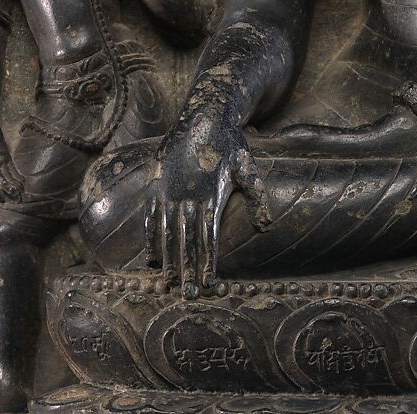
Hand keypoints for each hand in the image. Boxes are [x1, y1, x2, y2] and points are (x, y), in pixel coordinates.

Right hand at [143, 109, 270, 297]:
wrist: (202, 115)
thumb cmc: (231, 145)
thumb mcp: (248, 168)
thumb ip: (257, 197)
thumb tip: (265, 227)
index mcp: (211, 196)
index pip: (209, 239)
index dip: (208, 263)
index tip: (210, 285)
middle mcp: (188, 196)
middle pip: (187, 242)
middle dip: (188, 270)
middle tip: (189, 295)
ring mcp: (169, 190)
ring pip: (167, 233)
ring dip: (168, 261)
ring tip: (170, 283)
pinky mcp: (156, 184)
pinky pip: (150, 217)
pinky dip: (151, 239)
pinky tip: (152, 259)